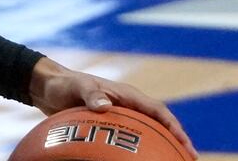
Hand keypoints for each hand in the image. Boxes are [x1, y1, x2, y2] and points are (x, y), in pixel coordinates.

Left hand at [29, 58, 198, 158]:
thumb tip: (105, 106)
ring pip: (146, 131)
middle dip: (175, 139)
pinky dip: (138, 149)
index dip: (173, 126)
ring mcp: (119, 115)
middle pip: (158, 123)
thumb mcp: (77, 87)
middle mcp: (127, 104)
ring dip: (160, 145)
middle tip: (189, 158)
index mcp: (126, 94)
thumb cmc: (64, 84)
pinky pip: (129, 139)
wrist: (48, 88)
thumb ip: (91, 94)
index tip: (184, 143)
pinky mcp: (109, 125)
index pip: (157, 110)